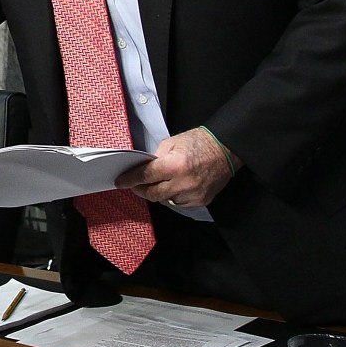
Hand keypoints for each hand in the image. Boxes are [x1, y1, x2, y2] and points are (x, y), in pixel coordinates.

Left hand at [116, 126, 236, 208]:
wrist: (225, 149)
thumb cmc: (198, 142)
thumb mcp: (171, 142)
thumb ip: (155, 158)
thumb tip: (143, 170)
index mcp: (175, 165)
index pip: (145, 176)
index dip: (130, 180)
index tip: (120, 182)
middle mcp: (184, 183)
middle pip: (153, 194)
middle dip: (140, 190)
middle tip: (135, 185)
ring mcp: (194, 194)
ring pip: (165, 201)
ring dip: (158, 193)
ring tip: (157, 183)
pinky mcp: (201, 201)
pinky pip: (179, 204)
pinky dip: (172, 196)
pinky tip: (173, 187)